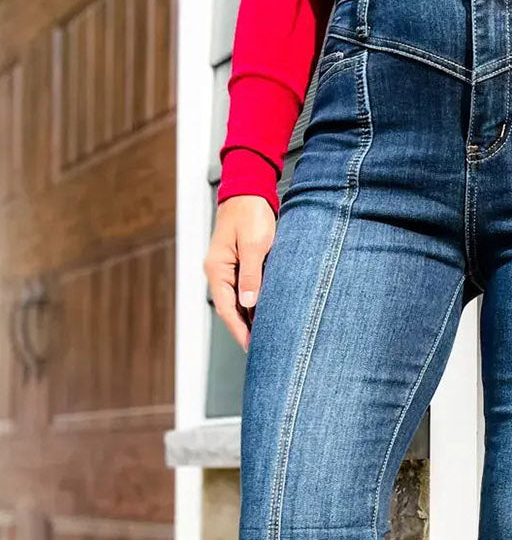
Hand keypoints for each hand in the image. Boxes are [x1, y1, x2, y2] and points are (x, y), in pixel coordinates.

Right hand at [204, 195, 275, 350]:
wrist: (249, 190)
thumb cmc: (251, 213)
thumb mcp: (254, 245)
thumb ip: (251, 275)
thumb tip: (249, 303)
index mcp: (217, 268)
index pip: (225, 308)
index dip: (238, 330)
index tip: (251, 347)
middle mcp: (219, 271)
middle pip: (230, 308)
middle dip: (244, 329)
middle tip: (262, 350)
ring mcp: (228, 268)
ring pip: (238, 300)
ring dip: (250, 317)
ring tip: (267, 336)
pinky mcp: (239, 263)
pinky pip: (244, 289)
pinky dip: (254, 303)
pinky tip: (267, 313)